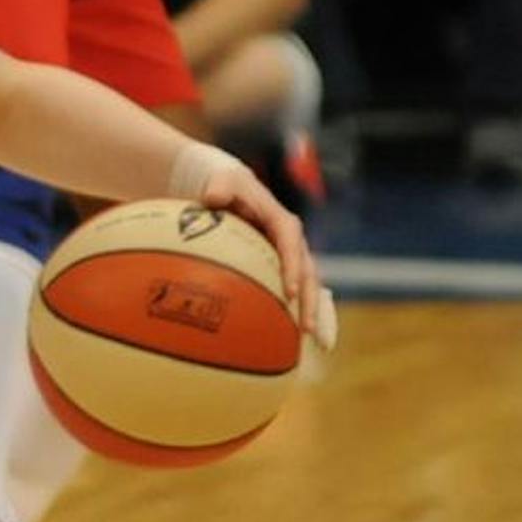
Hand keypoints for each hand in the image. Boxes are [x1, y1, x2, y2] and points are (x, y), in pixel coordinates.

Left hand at [193, 156, 323, 343]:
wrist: (225, 188)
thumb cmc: (222, 185)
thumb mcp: (221, 180)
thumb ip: (219, 187)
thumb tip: (212, 196)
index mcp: (280, 221)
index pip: (290, 244)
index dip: (292, 267)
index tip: (289, 292)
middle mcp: (290, 241)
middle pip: (307, 272)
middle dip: (309, 300)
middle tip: (305, 328)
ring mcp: (287, 255)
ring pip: (305, 285)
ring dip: (308, 311)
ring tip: (308, 340)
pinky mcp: (278, 266)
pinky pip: (288, 290)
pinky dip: (291, 311)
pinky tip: (285, 339)